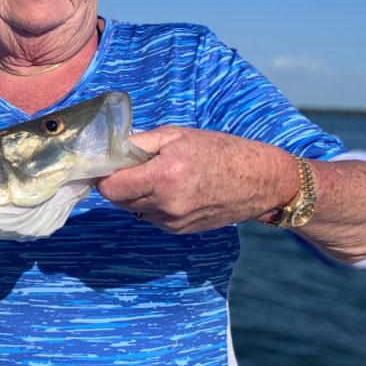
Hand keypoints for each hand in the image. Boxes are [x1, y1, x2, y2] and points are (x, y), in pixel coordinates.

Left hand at [96, 126, 294, 233]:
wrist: (261, 182)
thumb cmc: (220, 151)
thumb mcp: (177, 135)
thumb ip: (138, 144)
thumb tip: (109, 150)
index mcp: (163, 177)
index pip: (109, 188)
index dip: (104, 175)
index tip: (110, 163)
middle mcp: (165, 205)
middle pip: (117, 200)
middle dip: (119, 183)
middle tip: (135, 165)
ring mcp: (172, 221)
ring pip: (132, 209)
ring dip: (135, 194)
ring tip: (160, 175)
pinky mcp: (178, 230)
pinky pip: (150, 216)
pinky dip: (152, 203)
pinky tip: (173, 189)